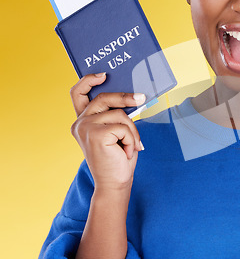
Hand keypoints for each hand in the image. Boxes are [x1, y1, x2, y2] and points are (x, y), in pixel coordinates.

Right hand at [70, 72, 145, 190]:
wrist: (115, 183)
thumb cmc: (118, 156)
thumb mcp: (116, 130)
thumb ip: (116, 114)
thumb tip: (133, 96)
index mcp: (83, 120)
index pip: (77, 93)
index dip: (88, 80)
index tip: (104, 75)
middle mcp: (79, 122)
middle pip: (104, 98)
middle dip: (126, 97)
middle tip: (142, 98)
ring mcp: (85, 128)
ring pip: (118, 114)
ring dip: (132, 130)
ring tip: (132, 145)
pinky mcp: (95, 134)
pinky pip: (123, 126)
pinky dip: (131, 138)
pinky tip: (128, 151)